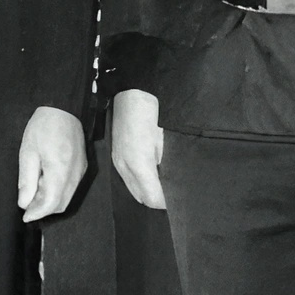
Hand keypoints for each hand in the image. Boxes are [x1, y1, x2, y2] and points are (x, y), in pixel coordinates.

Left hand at [17, 105, 88, 221]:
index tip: (25, 216)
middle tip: (27, 204)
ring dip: (51, 201)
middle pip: (61, 204)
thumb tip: (24, 202)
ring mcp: (81, 171)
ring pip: (67, 197)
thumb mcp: (28, 152)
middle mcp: (75, 174)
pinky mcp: (83, 166)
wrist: (64, 108)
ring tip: (35, 190)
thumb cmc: (44, 126)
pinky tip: (46, 182)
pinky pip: (71, 187)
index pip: (51, 203)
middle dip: (43, 209)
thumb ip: (26, 180)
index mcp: (60, 170)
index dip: (37, 213)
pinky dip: (58, 192)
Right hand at [110, 89, 165, 209]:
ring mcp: (118, 162)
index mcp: (139, 163)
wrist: (133, 92)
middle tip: (173, 196)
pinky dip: (140, 184)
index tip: (179, 200)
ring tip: (164, 188)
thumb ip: (167, 165)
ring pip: (134, 190)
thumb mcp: (165, 140)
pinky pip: (128, 180)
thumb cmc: (153, 113)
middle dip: (157, 200)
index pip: (153, 197)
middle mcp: (125, 166)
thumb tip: (171, 184)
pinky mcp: (116, 157)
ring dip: (148, 193)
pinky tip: (151, 177)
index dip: (166, 201)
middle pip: (142, 198)